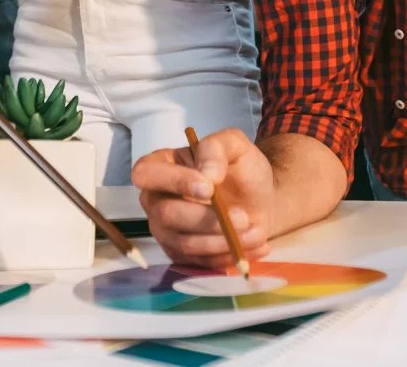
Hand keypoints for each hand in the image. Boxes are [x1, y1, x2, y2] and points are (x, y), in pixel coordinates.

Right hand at [133, 129, 275, 269]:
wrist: (260, 199)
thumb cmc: (240, 169)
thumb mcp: (234, 145)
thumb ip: (216, 149)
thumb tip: (207, 173)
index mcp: (160, 165)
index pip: (146, 174)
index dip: (174, 182)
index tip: (209, 188)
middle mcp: (156, 199)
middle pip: (166, 214)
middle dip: (206, 219)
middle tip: (243, 217)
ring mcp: (166, 230)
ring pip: (184, 243)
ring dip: (223, 241)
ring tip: (256, 231)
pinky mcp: (183, 255)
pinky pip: (199, 262)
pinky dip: (229, 256)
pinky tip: (254, 245)